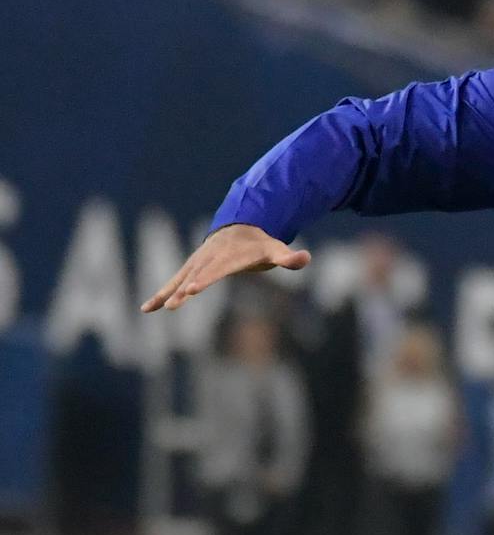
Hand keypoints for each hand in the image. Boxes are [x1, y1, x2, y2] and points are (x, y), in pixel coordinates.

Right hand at [140, 224, 309, 311]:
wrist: (241, 226)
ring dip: (166, 292)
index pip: (216, 269)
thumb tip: (305, 258)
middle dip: (183, 287)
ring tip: (151, 308)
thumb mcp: (276, 249)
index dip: (204, 278)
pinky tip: (146, 309)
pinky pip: (172, 281)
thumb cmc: (261, 243)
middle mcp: (209, 258)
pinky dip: (160, 293)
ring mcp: (197, 262)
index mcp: (229, 255)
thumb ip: (289, 257)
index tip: (192, 288)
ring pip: (178, 278)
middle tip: (173, 301)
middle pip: (195, 274)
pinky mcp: (190, 267)